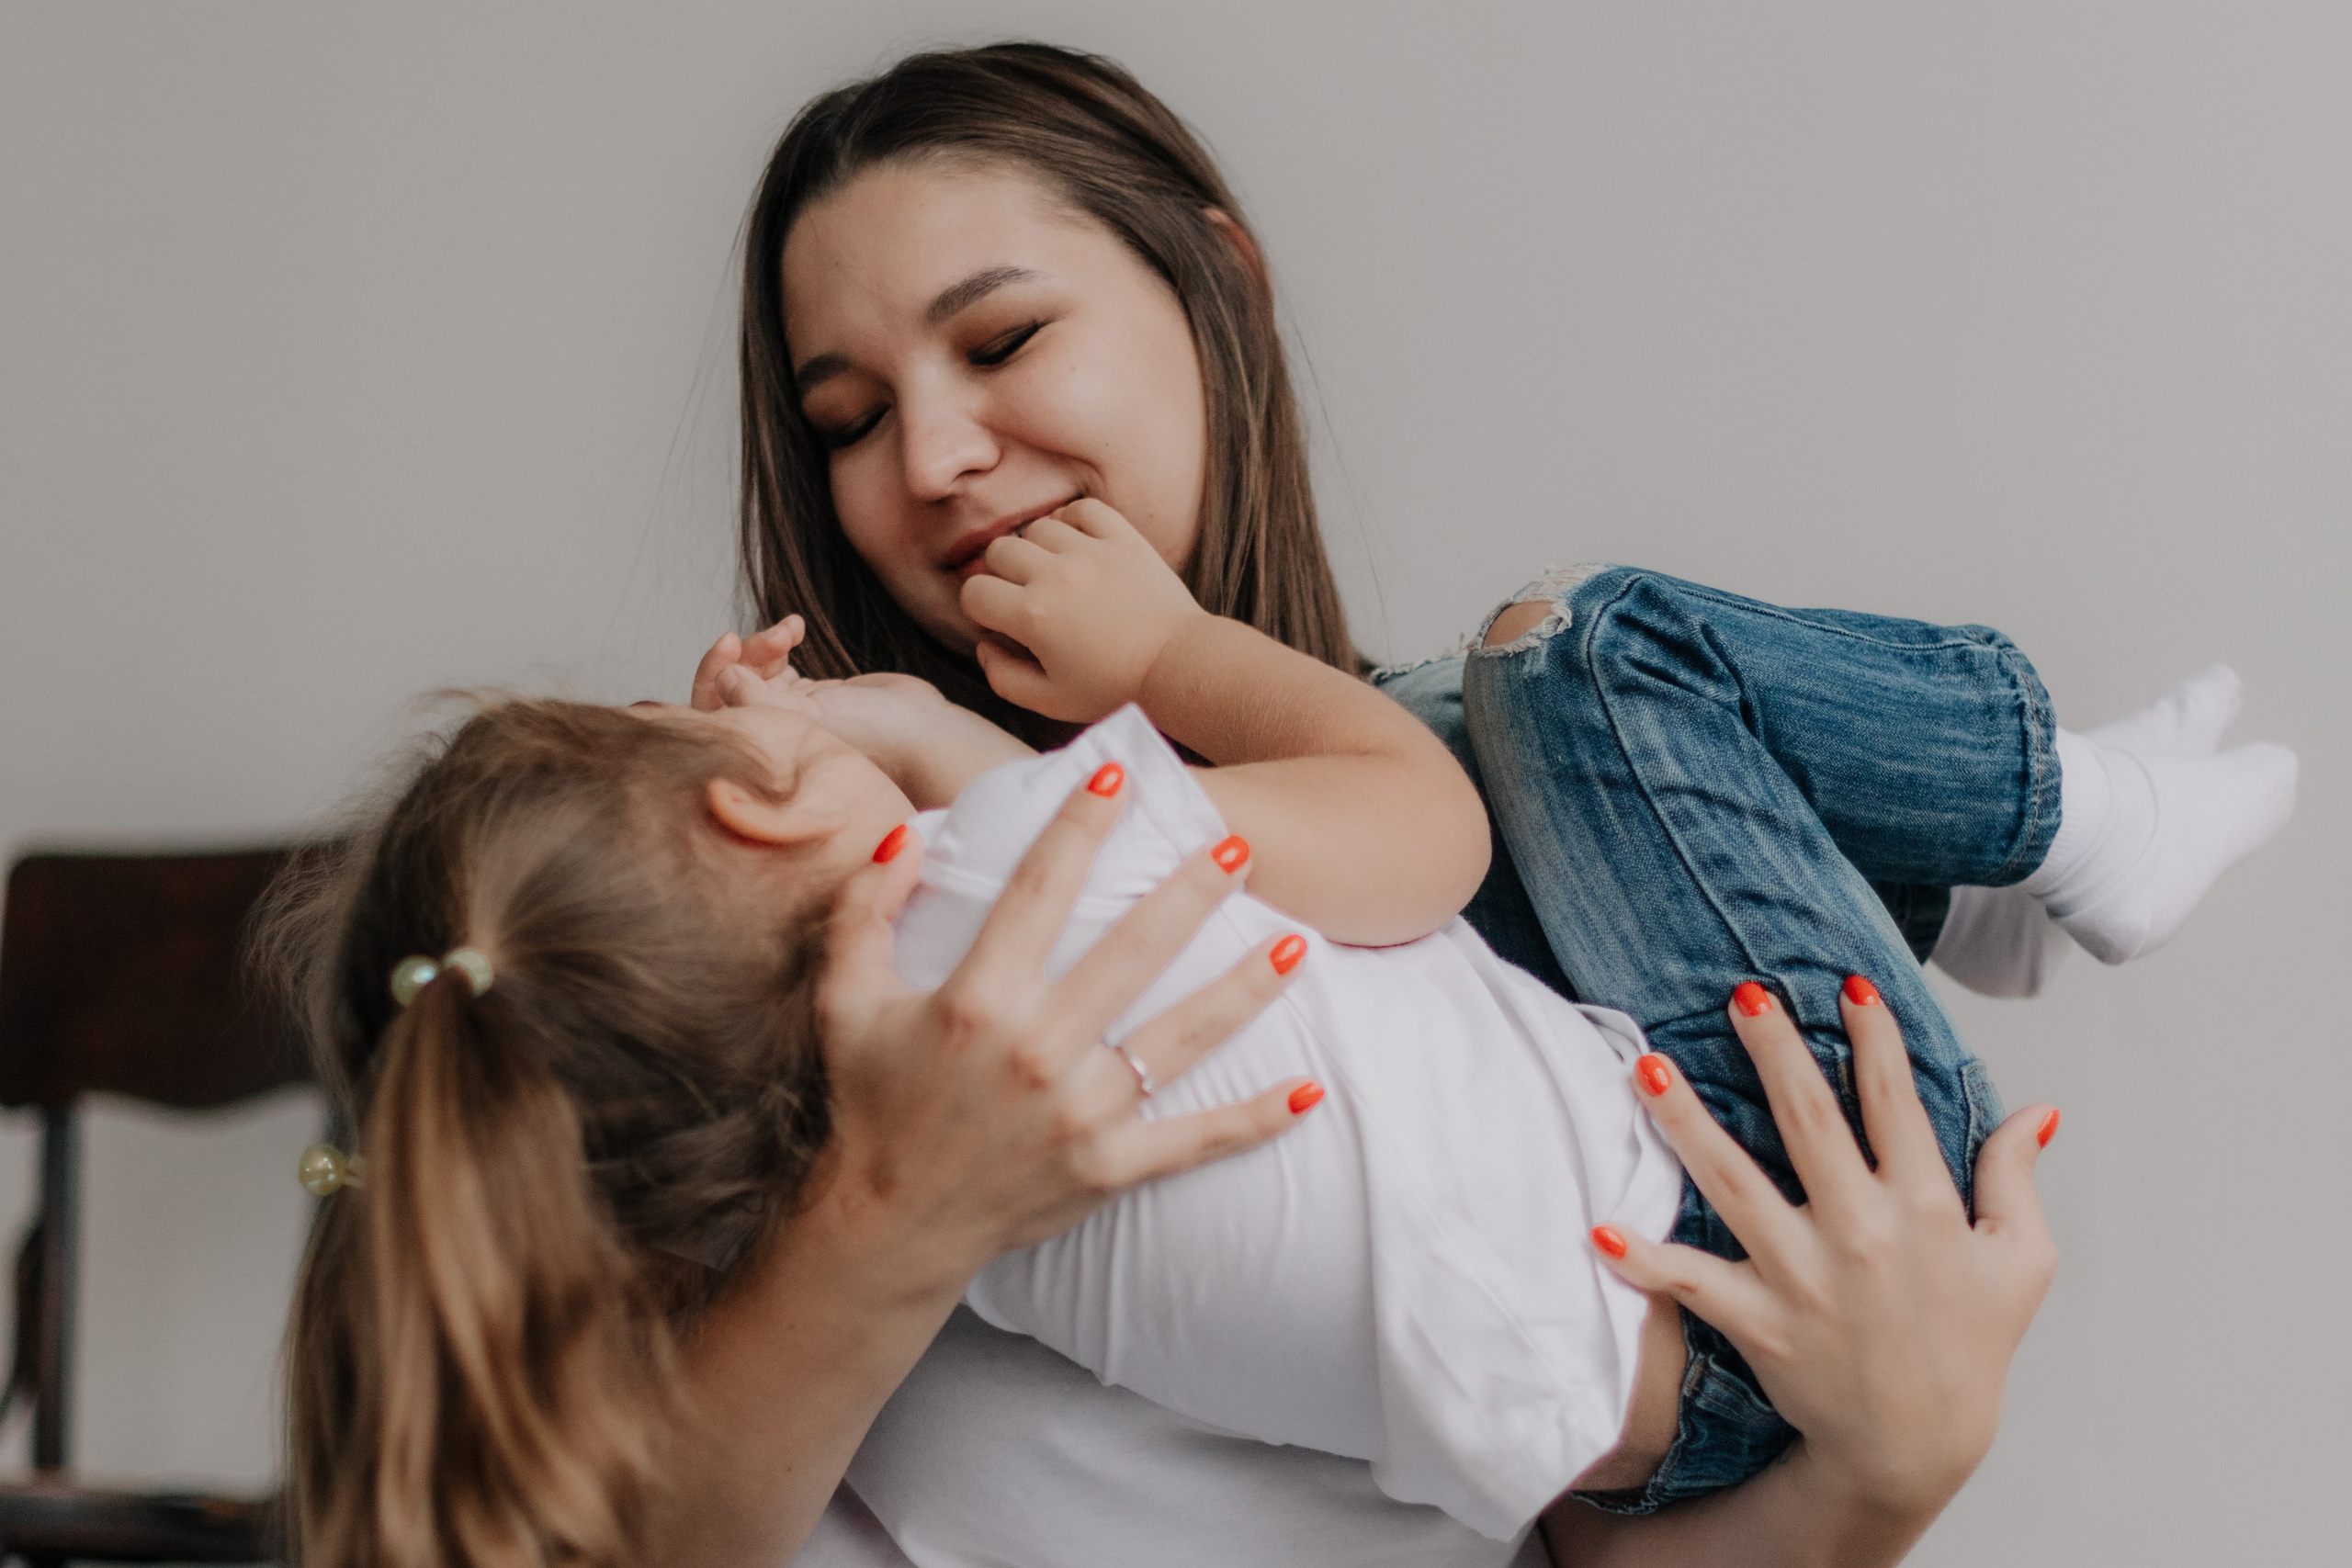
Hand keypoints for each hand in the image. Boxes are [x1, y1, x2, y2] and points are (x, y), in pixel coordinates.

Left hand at [690, 614, 959, 785]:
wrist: (926, 732)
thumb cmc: (873, 737)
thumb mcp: (809, 718)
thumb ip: (757, 699)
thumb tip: (722, 677)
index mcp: (764, 751)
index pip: (712, 715)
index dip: (711, 676)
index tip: (730, 646)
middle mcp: (773, 735)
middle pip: (730, 690)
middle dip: (742, 656)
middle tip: (762, 637)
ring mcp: (793, 715)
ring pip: (755, 671)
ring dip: (765, 643)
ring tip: (791, 631)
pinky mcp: (814, 696)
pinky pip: (779, 665)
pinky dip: (781, 642)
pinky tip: (797, 629)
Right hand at [805, 772, 1320, 1294]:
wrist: (887, 1227)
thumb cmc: (871, 1103)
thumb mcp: (845, 1001)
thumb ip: (866, 912)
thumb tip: (907, 839)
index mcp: (976, 1001)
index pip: (1039, 890)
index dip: (1079, 824)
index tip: (1117, 772)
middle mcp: (1037, 1051)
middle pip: (1135, 951)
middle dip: (1193, 891)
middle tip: (1242, 844)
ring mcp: (1080, 1114)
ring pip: (1183, 1037)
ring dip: (1245, 988)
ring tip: (1297, 943)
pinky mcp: (1109, 1169)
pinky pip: (1196, 1140)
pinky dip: (1257, 1119)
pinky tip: (1311, 1090)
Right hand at [959, 498, 1210, 721]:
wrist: (1179, 668)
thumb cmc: (1114, 689)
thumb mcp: (1050, 702)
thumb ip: (1003, 677)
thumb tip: (985, 644)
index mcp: (1033, 616)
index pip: (974, 592)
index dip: (980, 610)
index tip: (1001, 622)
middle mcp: (1056, 576)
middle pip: (998, 552)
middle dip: (1001, 576)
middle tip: (1023, 598)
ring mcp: (1092, 552)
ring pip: (1037, 528)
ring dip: (1036, 549)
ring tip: (1053, 573)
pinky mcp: (1124, 540)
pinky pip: (1083, 509)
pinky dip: (1072, 520)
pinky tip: (1076, 544)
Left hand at [1575, 980, 2057, 1556]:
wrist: (1917, 1446)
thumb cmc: (1968, 1348)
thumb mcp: (2021, 1262)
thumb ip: (2016, 1179)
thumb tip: (2035, 1109)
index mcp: (1924, 1206)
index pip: (1895, 1102)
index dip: (1874, 1038)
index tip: (1847, 984)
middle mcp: (1861, 1232)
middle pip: (1808, 1120)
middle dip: (1774, 1050)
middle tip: (1741, 992)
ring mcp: (1805, 1276)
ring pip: (1735, 1183)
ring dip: (1688, 1123)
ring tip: (1649, 1067)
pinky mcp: (1761, 1321)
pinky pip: (1694, 1282)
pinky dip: (1646, 1260)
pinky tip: (1601, 1230)